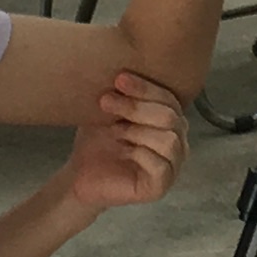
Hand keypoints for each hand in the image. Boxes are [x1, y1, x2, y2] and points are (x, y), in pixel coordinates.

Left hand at [60, 72, 187, 209]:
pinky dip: (140, 153)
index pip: (169, 99)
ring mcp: (172, 166)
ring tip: (113, 129)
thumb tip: (123, 69)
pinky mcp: (161, 186)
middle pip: (170, 117)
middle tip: (107, 101)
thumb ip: (123, 94)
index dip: (146, 88)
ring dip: (138, 129)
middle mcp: (177, 142)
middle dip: (137, 106)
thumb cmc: (98, 142)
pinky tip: (121, 148)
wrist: (80, 175)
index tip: (119, 79)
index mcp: (169, 121)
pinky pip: (160, 165)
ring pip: (169, 140)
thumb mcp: (110, 111)